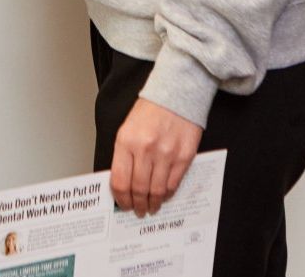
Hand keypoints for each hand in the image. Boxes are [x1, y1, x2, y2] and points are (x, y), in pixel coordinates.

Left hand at [110, 98, 202, 217]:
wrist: (175, 94)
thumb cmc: (149, 110)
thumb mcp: (127, 128)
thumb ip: (124, 155)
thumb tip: (123, 182)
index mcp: (126, 141)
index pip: (120, 180)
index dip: (121, 198)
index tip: (122, 203)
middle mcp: (145, 149)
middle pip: (139, 189)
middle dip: (137, 204)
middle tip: (137, 210)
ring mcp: (166, 155)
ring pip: (156, 191)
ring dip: (153, 203)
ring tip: (151, 206)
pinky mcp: (183, 158)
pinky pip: (173, 185)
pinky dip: (167, 194)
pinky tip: (163, 195)